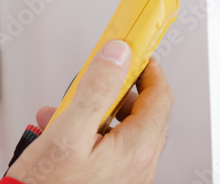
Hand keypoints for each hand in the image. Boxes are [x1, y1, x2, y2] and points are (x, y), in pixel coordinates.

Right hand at [6, 40, 173, 183]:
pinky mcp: (110, 179)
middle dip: (118, 87)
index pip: (159, 96)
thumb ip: (94, 90)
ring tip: (69, 103)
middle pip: (143, 111)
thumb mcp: (67, 132)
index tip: (133, 49)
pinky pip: (109, 145)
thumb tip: (116, 56)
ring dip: (98, 108)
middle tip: (99, 72)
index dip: (147, 67)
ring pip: (124, 128)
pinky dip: (89, 128)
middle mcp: (138, 165)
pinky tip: (60, 127)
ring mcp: (125, 175)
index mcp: (135, 150)